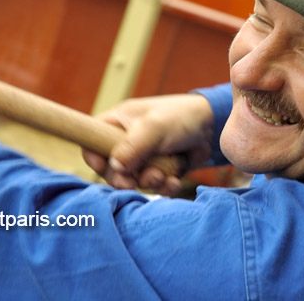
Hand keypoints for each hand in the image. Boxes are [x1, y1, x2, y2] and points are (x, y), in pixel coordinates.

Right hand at [82, 94, 213, 195]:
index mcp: (118, 123)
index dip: (94, 157)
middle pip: (111, 169)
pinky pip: (154, 186)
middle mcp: (127, 141)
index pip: (91, 142)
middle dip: (123, 178)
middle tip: (131, 183)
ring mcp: (144, 156)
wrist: (213, 126)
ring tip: (162, 176)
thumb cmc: (181, 117)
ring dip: (148, 182)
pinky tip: (174, 181)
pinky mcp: (160, 169)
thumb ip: (132, 147)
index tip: (105, 168)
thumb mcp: (154, 127)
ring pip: (134, 180)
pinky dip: (164, 187)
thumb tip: (114, 167)